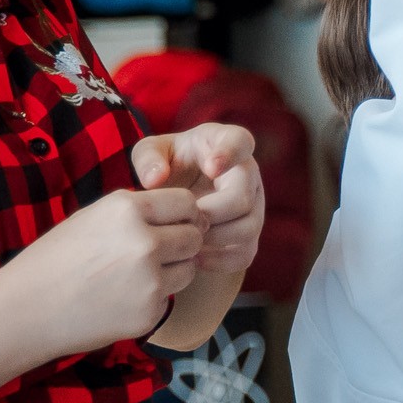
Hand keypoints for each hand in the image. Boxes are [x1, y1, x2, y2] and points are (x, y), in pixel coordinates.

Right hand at [7, 185, 205, 349]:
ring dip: (174, 271)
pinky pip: (170, 298)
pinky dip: (155, 298)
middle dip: (184, 243)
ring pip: (189, 269)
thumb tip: (183, 215)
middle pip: (194, 236)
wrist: (26, 309)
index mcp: (126, 209)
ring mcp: (150, 280)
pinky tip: (123, 299)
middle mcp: (144, 241)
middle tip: (162, 252)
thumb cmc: (53, 261)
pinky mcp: (150, 312)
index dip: (186, 213)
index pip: (185, 203)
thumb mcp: (92, 218)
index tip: (179, 223)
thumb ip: (136, 213)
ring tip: (138, 276)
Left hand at [138, 124, 265, 279]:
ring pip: (247, 229)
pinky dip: (218, 260)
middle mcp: (248, 175)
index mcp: (227, 144)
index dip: (229, 155)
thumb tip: (155, 179)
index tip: (210, 168)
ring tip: (185, 239)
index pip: (239, 142)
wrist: (177, 195)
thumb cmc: (166, 165)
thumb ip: (148, 159)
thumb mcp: (151, 153)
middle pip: (242, 198)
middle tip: (184, 219)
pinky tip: (192, 258)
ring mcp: (254, 207)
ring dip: (214, 239)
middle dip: (211, 213)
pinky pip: (244, 254)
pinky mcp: (249, 236)